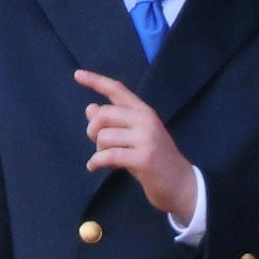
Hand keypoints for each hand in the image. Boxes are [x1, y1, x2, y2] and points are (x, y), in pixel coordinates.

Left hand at [77, 69, 195, 221]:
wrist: (181, 184)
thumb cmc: (156, 160)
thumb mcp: (136, 137)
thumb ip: (115, 122)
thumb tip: (90, 107)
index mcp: (144, 112)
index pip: (118, 90)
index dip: (96, 81)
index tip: (77, 74)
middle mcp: (146, 120)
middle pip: (104, 114)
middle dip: (93, 130)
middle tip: (97, 144)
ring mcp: (147, 138)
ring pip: (104, 136)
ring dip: (98, 150)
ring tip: (106, 160)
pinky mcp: (143, 157)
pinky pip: (108, 155)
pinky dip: (96, 162)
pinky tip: (95, 167)